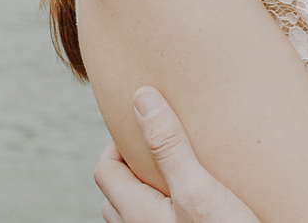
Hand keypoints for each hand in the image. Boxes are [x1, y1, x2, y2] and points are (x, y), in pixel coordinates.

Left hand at [94, 87, 261, 222]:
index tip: (150, 121)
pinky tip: (202, 196)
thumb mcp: (199, 188)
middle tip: (165, 140)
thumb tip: (141, 98)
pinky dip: (169, 203)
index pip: (105, 169)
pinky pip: (162, 221)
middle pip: (117, 191)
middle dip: (133, 162)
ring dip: (151, 185)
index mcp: (136, 213)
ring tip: (182, 165)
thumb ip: (168, 146)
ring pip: (138, 210)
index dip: (120, 140)